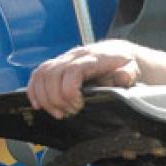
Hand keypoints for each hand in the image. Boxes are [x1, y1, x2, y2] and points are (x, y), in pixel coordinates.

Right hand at [26, 40, 142, 118]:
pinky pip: (38, 74)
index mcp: (93, 58)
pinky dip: (34, 89)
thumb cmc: (123, 64)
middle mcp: (75, 56)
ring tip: (57, 113)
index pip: (72, 71)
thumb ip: (128, 74)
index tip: (78, 106)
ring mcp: (64, 59)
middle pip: (53, 75)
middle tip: (68, 113)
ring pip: (42, 74)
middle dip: (56, 99)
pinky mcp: (56, 64)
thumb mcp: (132, 69)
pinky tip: (38, 104)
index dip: (69, 91)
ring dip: (44, 97)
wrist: (116, 52)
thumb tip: (121, 78)